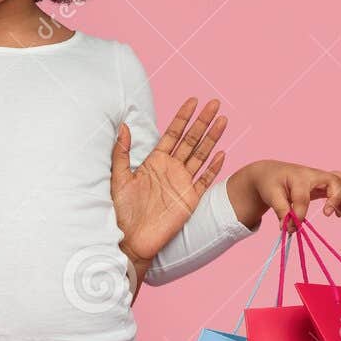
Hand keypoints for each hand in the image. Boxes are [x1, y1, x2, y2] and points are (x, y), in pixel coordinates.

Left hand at [110, 97, 227, 268]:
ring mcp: (182, 184)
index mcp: (155, 162)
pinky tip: (222, 153)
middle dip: (202, 121)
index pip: (172, 134)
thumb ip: (121, 152)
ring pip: (201, 155)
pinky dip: (213, 168)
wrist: (130, 239)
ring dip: (212, 138)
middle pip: (191, 140)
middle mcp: (171, 170)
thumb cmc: (121, 211)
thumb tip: (122, 126)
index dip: (183, 117)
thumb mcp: (118, 178)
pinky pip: (204, 180)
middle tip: (214, 103)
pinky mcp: (189, 200)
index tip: (192, 100)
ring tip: (222, 120)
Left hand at [233, 159, 340, 226]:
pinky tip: (339, 213)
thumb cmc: (271, 183)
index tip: (291, 227)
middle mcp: (313, 175)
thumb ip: (281, 211)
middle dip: (336, 198)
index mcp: (298, 177)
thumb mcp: (271, 195)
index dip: (298, 214)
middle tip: (327, 214)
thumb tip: (290, 228)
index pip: (303, 197)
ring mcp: (321, 179)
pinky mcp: (324, 185)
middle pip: (334, 180)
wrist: (272, 173)